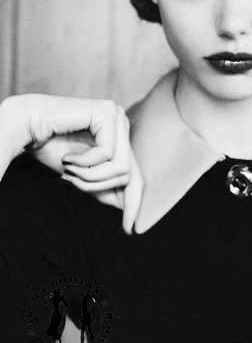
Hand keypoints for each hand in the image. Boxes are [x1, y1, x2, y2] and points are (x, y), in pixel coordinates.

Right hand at [0, 94, 143, 232]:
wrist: (26, 125)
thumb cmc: (50, 146)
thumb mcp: (82, 174)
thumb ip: (104, 186)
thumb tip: (126, 207)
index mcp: (118, 134)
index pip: (134, 173)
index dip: (134, 203)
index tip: (130, 231)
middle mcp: (121, 121)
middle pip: (129, 174)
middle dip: (97, 186)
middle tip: (69, 178)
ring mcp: (117, 115)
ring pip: (121, 168)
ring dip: (88, 175)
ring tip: (67, 167)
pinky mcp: (107, 112)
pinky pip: (107, 154)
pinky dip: (84, 162)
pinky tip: (67, 156)